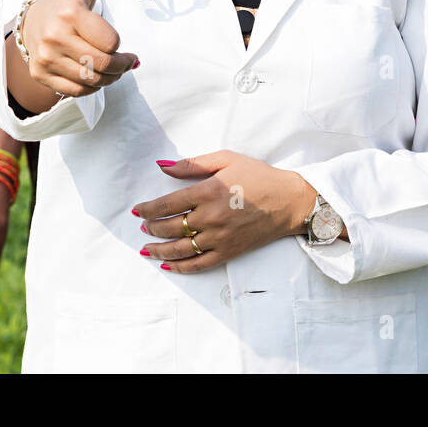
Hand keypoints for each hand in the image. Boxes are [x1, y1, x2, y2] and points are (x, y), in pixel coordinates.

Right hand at [21, 0, 137, 97]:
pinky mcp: (42, 75)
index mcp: (69, 14)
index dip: (118, 43)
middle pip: (103, 66)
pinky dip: (91, 87)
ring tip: (111, 68)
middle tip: (126, 61)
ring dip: (109, 78)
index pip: (110, 43)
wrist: (31, 22)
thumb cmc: (66, 1)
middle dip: (121, 65)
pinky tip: (93, 74)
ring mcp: (46, 59)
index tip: (116, 40)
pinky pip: (77, 91)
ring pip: (92, 81)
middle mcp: (54, 39)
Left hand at [133, 150, 319, 273]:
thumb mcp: (227, 159)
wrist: (289, 201)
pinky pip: (199, 264)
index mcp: (209, 191)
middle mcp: (211, 217)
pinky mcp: (229, 252)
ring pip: (180, 249)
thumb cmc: (258, 176)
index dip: (148, 208)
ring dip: (159, 250)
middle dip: (151, 228)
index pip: (167, 204)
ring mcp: (220, 238)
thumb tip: (162, 166)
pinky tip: (167, 266)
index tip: (138, 210)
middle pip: (170, 227)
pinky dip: (181, 267)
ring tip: (146, 248)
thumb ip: (193, 164)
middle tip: (143, 226)